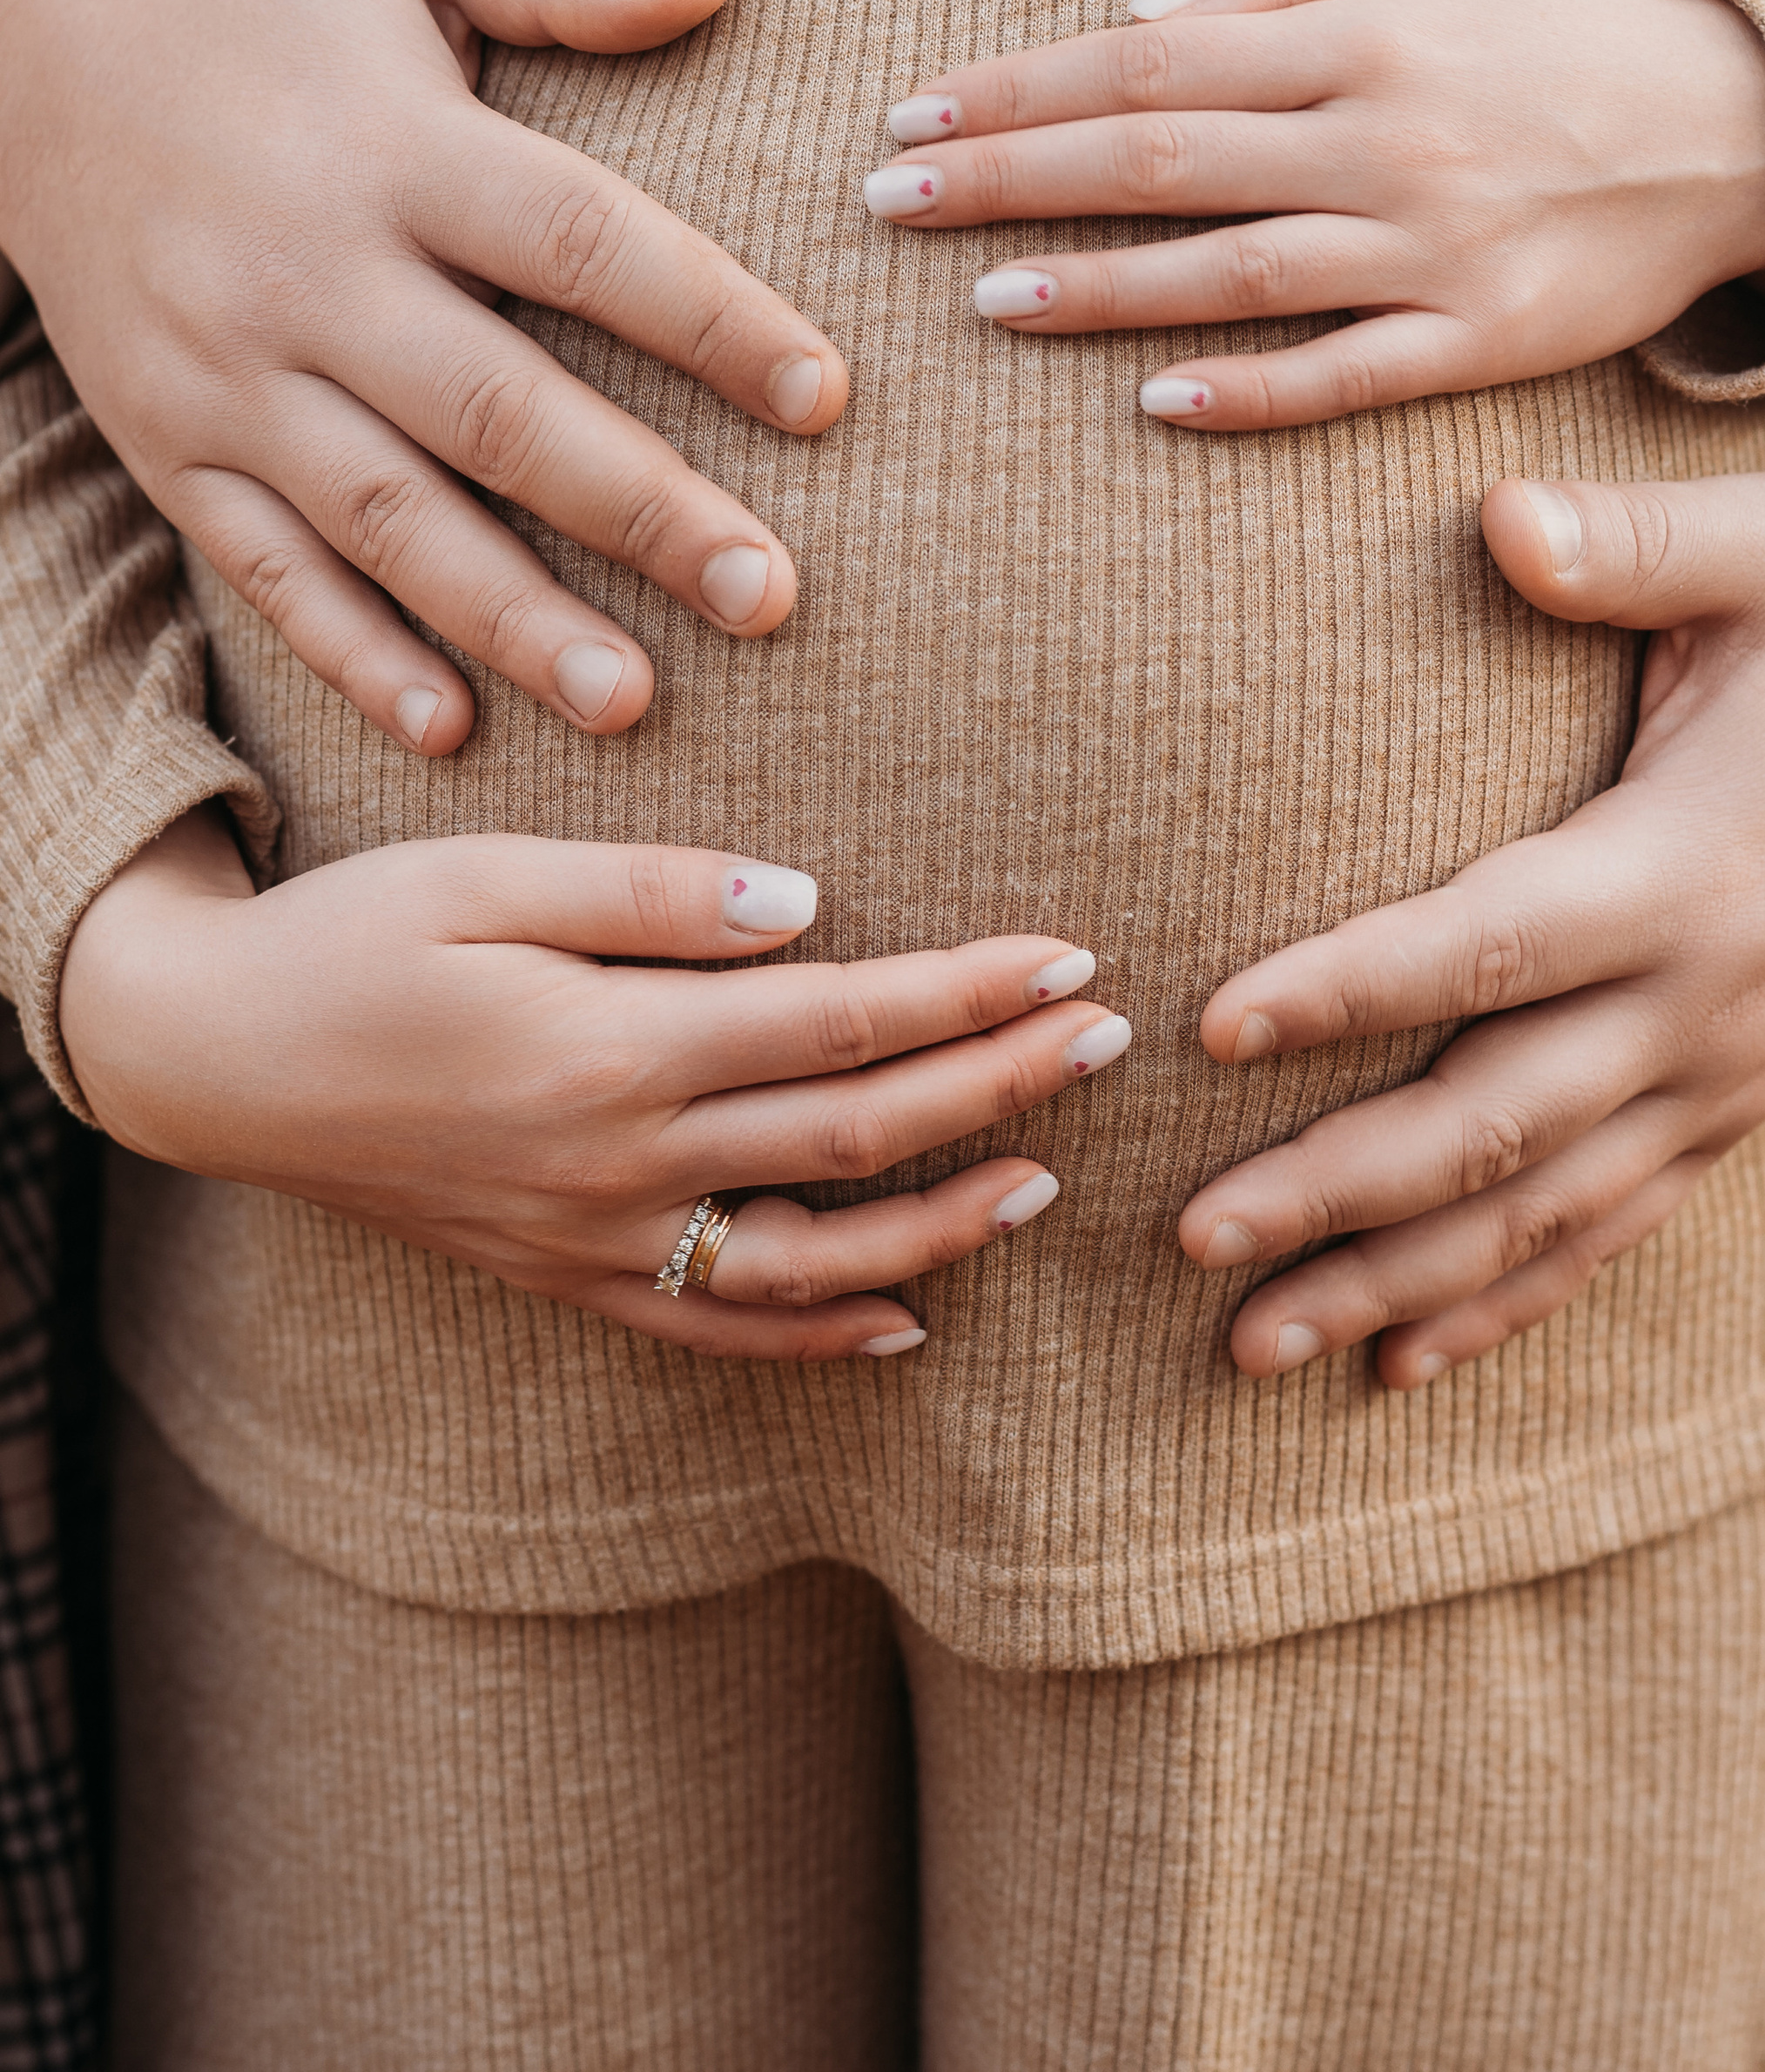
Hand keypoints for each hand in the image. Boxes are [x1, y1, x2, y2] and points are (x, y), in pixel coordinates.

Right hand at [0, 0, 849, 752]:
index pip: (577, 242)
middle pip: (498, 412)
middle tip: (770, 595)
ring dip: (514, 619)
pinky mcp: (171, 447)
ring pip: (388, 521)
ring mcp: (228, 376)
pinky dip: (354, 653)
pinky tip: (450, 725)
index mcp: (391, 148)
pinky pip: (267, 570)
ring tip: (636, 699)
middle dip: (641, 513)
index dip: (708, 320)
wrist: (34, 55)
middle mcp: (306, 274)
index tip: (825, 396)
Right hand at [63, 814, 1130, 1359]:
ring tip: (1046, 1177)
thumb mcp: (485, 875)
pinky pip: (718, 1324)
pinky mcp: (566, 1279)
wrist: (215, 1063)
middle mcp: (622, 1165)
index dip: (967, 996)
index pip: (843, 1026)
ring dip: (943, 1223)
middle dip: (999, 1088)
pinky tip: (903, 1318)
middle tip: (1107, 1038)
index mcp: (613, 1051)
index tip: (1069, 959)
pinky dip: (819, 1331)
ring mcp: (596, 1241)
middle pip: (857, 1138)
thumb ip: (650, 895)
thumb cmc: (353, 939)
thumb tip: (805, 905)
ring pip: (811, 1258)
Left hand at [861, 0, 1764, 427]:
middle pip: (1165, 163)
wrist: (1733, 131)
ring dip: (1099, 290)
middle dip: (1015, 182)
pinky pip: (1346, 372)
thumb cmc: (1550, 32)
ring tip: (982, 301)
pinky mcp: (1480, 341)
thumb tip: (1138, 15)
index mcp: (1365, 35)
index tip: (916, 117)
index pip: (1152, 62)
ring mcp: (1436, 248)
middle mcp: (1389, 139)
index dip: (1022, 89)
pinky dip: (1248, 388)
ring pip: (1235, 273)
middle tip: (892, 206)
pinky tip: (1152, 398)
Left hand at [1174, 472, 1764, 1383]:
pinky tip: (1398, 1365)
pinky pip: (1613, 1234)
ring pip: (1541, 1213)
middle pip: (1497, 1123)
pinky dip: (1507, 1307)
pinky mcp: (1734, 1112)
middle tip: (1191, 1228)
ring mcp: (1723, 1078)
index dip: (1349, 990)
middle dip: (1339, 1190)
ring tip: (1252, 1345)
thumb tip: (1496, 512)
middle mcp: (1703, 1003)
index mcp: (1683, 868)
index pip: (1489, 946)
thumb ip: (1627, 539)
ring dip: (1395, 1286)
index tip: (1212, 1026)